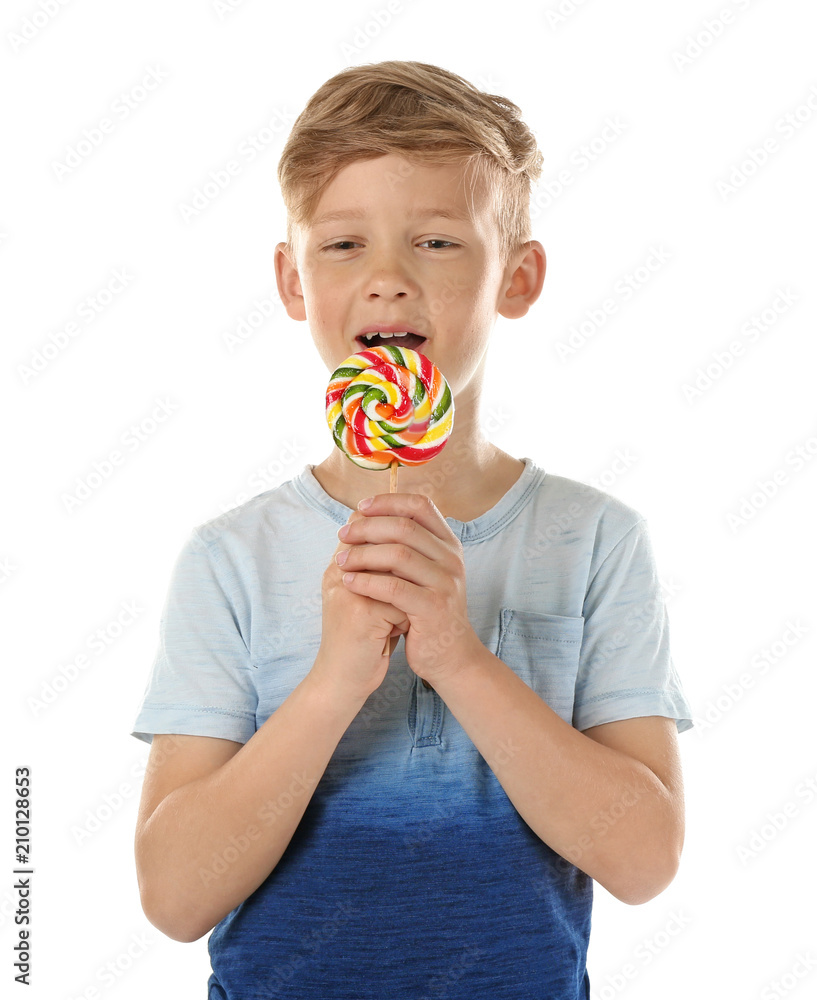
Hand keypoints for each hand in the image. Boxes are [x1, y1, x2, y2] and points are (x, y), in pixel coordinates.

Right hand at [312, 517, 409, 704]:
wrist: (341, 680)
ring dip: (408, 583)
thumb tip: (407, 542)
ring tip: (412, 604)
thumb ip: (378, 572)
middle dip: (405, 554)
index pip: (360, 526)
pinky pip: (397, 596)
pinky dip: (407, 610)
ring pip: (392, 567)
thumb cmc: (360, 638)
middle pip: (377, 540)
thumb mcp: (365, 599)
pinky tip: (408, 626)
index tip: (414, 544)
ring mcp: (348, 593)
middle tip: (420, 574)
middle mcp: (337, 575)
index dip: (389, 528)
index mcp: (337, 569)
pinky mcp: (361, 614)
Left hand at [335, 493, 482, 685]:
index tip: (361, 507)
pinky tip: (349, 583)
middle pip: (405, 526)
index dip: (388, 501)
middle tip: (343, 535)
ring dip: (362, 554)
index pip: (420, 505)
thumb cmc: (427, 610)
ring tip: (340, 562)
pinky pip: (393, 587)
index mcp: (447, 544)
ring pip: (398, 554)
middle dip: (367, 527)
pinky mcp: (433, 607)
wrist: (449, 655)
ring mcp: (445, 583)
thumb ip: (407, 545)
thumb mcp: (423, 572)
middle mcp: (451, 559)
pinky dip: (366, 582)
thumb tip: (365, 514)